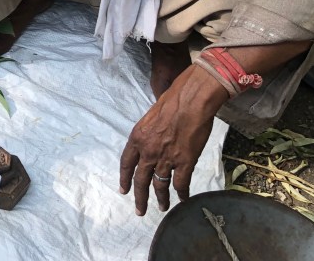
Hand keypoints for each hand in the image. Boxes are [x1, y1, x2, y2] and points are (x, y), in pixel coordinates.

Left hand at [119, 67, 225, 214]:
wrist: (190, 102)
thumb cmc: (171, 103)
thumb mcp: (149, 118)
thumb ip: (147, 134)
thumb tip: (150, 142)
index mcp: (137, 138)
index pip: (126, 163)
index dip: (124, 179)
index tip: (124, 191)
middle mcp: (148, 151)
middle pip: (140, 180)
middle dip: (139, 197)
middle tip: (139, 210)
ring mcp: (165, 158)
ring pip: (159, 185)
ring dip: (161, 198)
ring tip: (162, 208)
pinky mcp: (184, 162)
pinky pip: (180, 184)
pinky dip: (181, 193)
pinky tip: (183, 199)